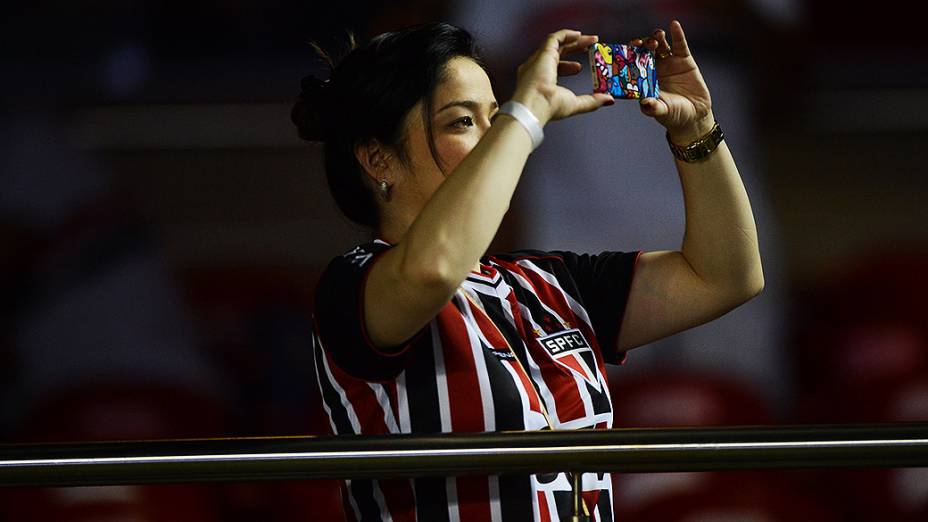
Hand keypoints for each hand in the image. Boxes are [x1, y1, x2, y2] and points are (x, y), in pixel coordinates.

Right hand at [511, 29, 614, 124]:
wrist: (535, 104)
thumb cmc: (548, 107)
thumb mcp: (575, 104)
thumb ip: (592, 101)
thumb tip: (608, 100)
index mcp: (542, 81)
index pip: (556, 68)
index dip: (570, 66)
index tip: (581, 67)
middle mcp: (538, 68)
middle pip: (558, 53)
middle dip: (575, 49)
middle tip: (590, 48)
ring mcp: (539, 59)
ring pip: (557, 43)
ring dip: (574, 40)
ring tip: (590, 40)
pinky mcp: (543, 52)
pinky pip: (554, 37)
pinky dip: (567, 34)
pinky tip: (579, 35)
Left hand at [634, 20, 714, 141]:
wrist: (694, 115)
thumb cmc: (673, 115)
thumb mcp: (662, 112)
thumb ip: (653, 107)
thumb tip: (644, 103)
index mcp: (644, 79)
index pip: (633, 63)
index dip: (630, 55)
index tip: (629, 50)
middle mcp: (654, 68)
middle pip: (645, 51)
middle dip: (643, 45)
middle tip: (643, 43)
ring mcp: (669, 63)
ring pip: (660, 46)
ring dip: (657, 38)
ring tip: (658, 35)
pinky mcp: (684, 60)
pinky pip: (679, 45)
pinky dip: (677, 34)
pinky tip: (674, 25)